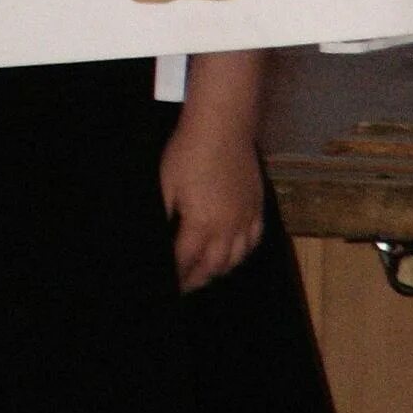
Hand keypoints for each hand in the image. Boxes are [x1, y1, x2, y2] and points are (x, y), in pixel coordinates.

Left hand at [159, 114, 262, 291]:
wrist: (222, 127)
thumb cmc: (188, 153)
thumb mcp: (165, 184)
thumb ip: (162, 215)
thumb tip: (155, 239)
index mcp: (201, 225)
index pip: (185, 260)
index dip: (175, 275)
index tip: (167, 285)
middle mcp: (227, 229)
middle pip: (213, 266)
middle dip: (197, 279)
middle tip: (184, 285)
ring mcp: (246, 218)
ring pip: (236, 258)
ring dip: (219, 270)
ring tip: (206, 274)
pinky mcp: (257, 206)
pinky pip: (254, 240)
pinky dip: (243, 253)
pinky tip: (236, 254)